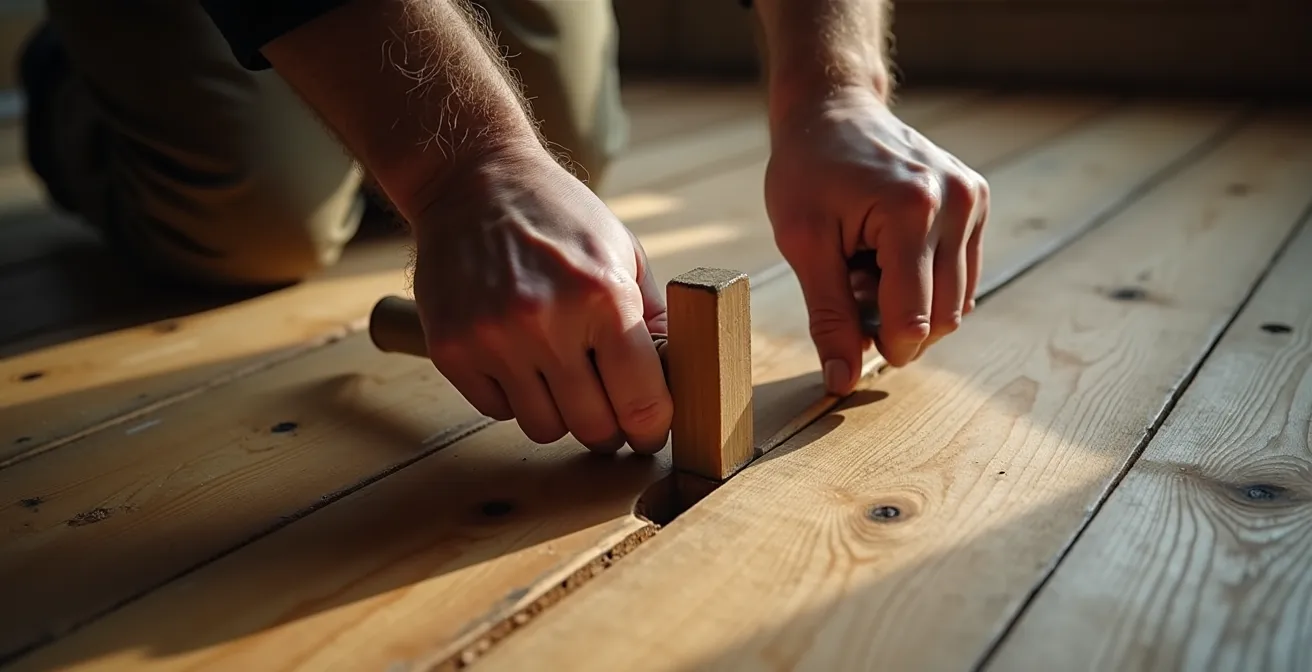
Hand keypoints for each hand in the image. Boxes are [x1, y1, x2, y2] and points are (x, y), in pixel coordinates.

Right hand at [409, 146, 671, 453]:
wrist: (473, 182)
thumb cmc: (559, 217)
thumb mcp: (623, 252)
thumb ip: (653, 318)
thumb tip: (678, 383)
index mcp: (603, 296)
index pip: (642, 401)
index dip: (652, 428)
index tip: (649, 432)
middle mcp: (546, 322)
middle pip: (593, 427)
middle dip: (608, 427)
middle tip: (608, 411)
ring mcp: (493, 339)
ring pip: (544, 428)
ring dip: (558, 414)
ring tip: (559, 377)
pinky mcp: (452, 349)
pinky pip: (497, 410)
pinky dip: (513, 397)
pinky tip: (518, 358)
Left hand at [765, 85, 988, 394]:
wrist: (831, 110)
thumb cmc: (807, 171)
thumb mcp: (802, 245)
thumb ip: (828, 317)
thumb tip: (841, 383)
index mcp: (912, 211)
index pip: (914, 318)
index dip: (883, 348)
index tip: (850, 341)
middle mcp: (956, 203)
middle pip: (944, 317)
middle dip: (895, 326)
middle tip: (848, 291)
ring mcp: (973, 200)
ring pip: (958, 302)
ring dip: (910, 306)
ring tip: (865, 270)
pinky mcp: (977, 202)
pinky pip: (961, 276)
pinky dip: (925, 283)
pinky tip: (886, 258)